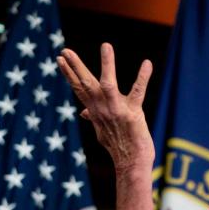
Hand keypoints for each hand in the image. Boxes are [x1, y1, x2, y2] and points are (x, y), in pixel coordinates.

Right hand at [57, 43, 154, 172]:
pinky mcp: (133, 114)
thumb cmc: (119, 146)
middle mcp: (102, 109)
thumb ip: (93, 117)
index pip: (79, 89)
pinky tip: (147, 63)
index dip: (69, 74)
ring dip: (107, 64)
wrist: (131, 163)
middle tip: (65, 50)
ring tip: (105, 46)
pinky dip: (142, 77)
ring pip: (108, 84)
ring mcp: (116, 110)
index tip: (61, 59)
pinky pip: (138, 92)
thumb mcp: (102, 130)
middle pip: (86, 84)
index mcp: (95, 111)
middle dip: (75, 67)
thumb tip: (83, 112)